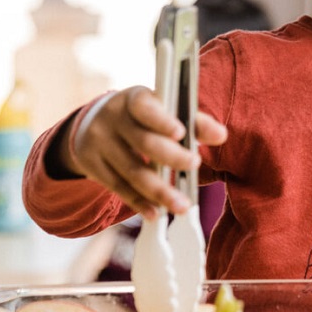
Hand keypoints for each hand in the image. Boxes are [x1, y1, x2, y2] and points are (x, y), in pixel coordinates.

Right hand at [61, 86, 227, 219]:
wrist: (92, 123)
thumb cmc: (141, 116)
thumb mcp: (161, 110)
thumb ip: (193, 121)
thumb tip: (221, 135)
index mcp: (134, 98)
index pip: (146, 107)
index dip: (162, 120)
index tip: (181, 133)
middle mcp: (112, 117)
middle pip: (143, 142)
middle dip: (171, 157)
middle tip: (194, 165)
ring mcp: (98, 141)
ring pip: (131, 171)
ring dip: (159, 191)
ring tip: (182, 206)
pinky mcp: (90, 163)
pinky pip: (117, 186)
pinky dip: (139, 202)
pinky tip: (155, 213)